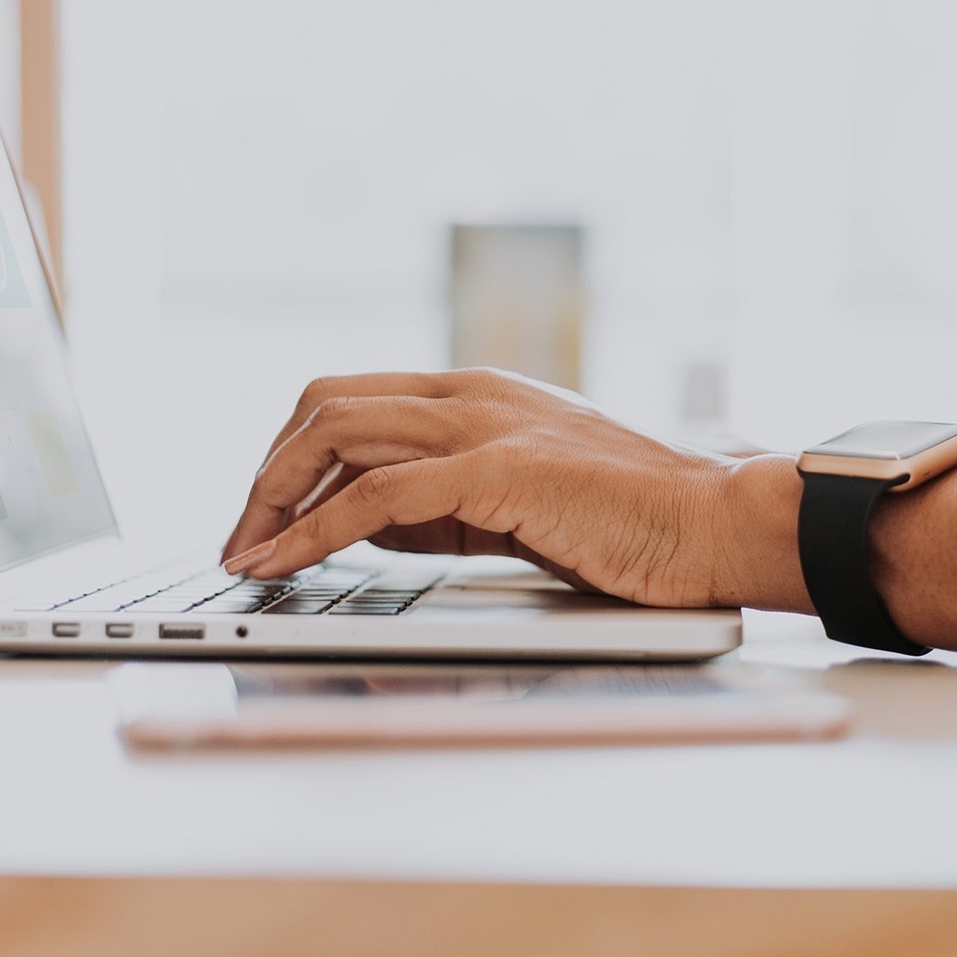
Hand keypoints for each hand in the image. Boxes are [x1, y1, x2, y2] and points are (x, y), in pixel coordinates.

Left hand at [220, 369, 810, 610]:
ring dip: (272, 499)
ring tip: (246, 558)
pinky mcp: (498, 472)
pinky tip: (285, 565)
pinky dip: (313, 532)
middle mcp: (471, 392)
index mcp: (476, 391)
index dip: (289, 455)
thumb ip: (442, 501)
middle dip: (265, 474)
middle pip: (323, 404)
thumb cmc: (632, 520)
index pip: (349, 399)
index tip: (263, 517)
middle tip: (241, 541)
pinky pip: (375, 497)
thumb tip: (363, 522)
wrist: (715, 521)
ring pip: (335, 434)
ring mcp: (484, 424)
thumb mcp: (518, 499)